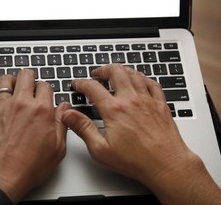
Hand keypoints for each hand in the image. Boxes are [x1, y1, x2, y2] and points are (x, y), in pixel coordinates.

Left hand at [0, 69, 69, 203]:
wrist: (2, 177)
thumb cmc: (29, 166)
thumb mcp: (58, 148)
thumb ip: (63, 123)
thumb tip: (65, 108)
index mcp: (42, 110)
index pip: (45, 85)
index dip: (46, 87)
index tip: (45, 92)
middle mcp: (22, 104)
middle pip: (25, 75)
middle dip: (29, 76)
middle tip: (29, 82)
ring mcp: (3, 107)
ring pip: (4, 80)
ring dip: (9, 80)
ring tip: (11, 84)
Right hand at [62, 64, 220, 203]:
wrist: (166, 164)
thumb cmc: (136, 160)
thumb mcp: (101, 149)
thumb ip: (83, 128)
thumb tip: (68, 114)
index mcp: (114, 110)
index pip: (92, 87)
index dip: (81, 83)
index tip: (77, 84)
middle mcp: (131, 99)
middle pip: (115, 71)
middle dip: (102, 70)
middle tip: (97, 74)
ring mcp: (147, 100)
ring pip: (133, 73)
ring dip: (121, 70)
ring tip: (115, 73)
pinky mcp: (160, 104)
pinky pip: (152, 82)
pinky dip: (142, 77)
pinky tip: (139, 80)